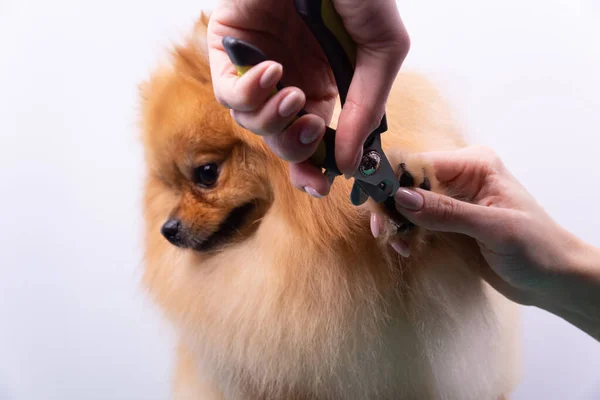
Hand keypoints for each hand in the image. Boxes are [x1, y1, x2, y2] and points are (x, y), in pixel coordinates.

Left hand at [206, 0, 409, 195]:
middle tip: (311, 132)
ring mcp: (257, 66)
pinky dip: (250, 94)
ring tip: (294, 93)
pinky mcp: (229, 48)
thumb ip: (367, 107)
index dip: (314, 167)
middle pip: (281, 139)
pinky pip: (228, 93)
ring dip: (274, 121)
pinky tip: (274, 71)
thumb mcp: (382, 51)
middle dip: (295, 148)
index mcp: (323, 83)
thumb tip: (348, 161)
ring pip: (252, 123)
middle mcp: (289, 80)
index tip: (321, 184)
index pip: (313, 139)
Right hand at [374, 146, 597, 310]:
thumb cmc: (537, 248)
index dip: (394, 180)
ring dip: (396, 222)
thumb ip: (447, 212)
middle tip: (381, 230)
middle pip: (408, 181)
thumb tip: (402, 197)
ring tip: (397, 244)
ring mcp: (452, 200)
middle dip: (391, 205)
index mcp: (474, 165)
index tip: (377, 204)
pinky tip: (406, 248)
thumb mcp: (493, 228)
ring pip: (407, 202)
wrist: (554, 279)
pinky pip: (415, 221)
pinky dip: (405, 233)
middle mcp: (460, 177)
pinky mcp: (448, 222)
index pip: (421, 163)